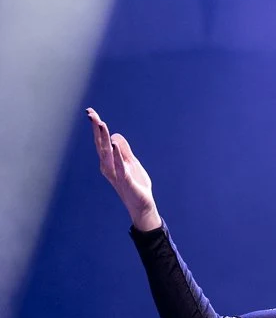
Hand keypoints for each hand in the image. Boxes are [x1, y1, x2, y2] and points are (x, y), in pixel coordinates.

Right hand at [86, 108, 160, 230]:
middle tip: (91, 114)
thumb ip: (124, 150)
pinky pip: (119, 166)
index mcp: (109, 162)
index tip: (90, 113)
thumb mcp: (131, 163)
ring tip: (100, 124)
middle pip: (100, 145)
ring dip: (103, 138)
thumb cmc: (136, 184)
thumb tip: (115, 136)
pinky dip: (116, 154)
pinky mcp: (125, 180)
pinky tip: (113, 144)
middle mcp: (108, 167)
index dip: (96, 127)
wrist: (142, 205)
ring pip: (107, 153)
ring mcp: (115, 173)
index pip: (101, 141)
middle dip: (96, 129)